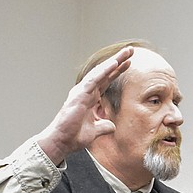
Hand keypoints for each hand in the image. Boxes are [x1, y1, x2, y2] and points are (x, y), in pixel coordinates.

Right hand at [34, 46, 133, 163]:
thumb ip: (104, 126)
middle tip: (130, 50)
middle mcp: (86, 91)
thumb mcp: (95, 131)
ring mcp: (82, 92)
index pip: (106, 80)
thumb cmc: (74, 136)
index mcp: (90, 97)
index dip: (117, 71)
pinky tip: (114, 64)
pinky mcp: (79, 95)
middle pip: (105, 73)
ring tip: (126, 52)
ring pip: (100, 72)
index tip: (129, 63)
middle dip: (118, 61)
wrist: (62, 142)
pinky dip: (104, 71)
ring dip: (114, 61)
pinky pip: (94, 80)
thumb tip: (112, 126)